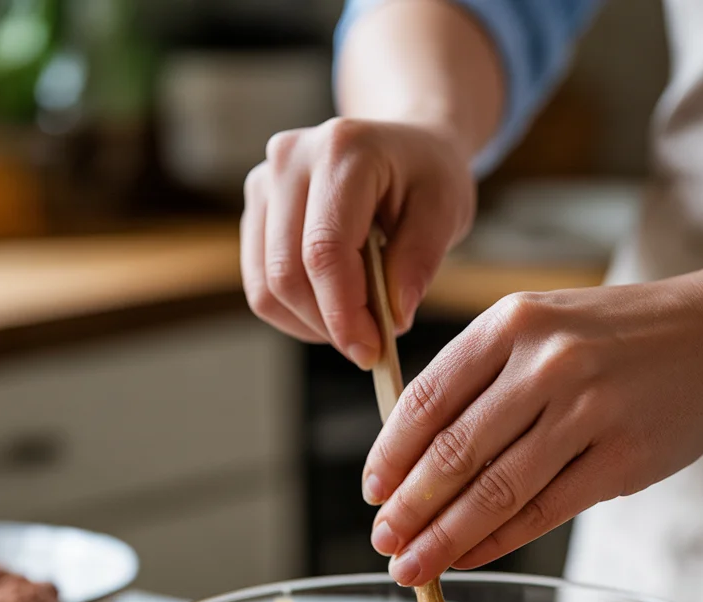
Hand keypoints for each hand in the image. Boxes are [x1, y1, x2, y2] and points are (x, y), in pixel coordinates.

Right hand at [240, 118, 475, 366]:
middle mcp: (290, 159)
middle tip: (370, 346)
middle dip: (329, 324)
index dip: (343, 312)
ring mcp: (264, 183)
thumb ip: (420, 262)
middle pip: (287, 273)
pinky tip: (333, 309)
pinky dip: (295, 313)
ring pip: (267, 286)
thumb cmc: (428, 178)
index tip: (371, 351)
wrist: (404, 149)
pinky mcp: (256, 211)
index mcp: (342, 151)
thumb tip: (393, 318)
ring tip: (355, 324)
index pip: (324, 251)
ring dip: (310, 324)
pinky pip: (261, 284)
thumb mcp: (446, 212)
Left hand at [362, 278, 702, 584]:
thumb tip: (414, 457)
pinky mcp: (622, 458)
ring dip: (444, 537)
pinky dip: (497, 541)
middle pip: (455, 451)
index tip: (372, 492)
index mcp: (512, 323)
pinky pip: (543, 511)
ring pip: (495, 489)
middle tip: (383, 542)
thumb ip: (482, 377)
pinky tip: (468, 558)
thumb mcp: (543, 326)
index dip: (392, 453)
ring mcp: (588, 410)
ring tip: (412, 565)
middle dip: (410, 507)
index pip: (429, 398)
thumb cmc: (618, 339)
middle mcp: (547, 362)